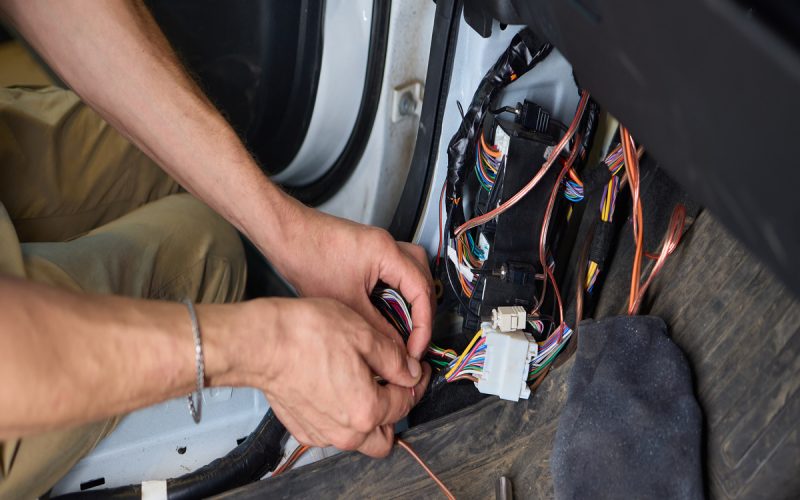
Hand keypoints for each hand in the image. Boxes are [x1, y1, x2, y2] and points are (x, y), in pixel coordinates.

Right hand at [228, 297, 430, 456]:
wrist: (262, 343)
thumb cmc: (306, 335)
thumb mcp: (364, 335)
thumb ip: (394, 359)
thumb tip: (411, 372)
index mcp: (368, 409)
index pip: (406, 401)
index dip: (417, 382)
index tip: (418, 371)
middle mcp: (347, 431)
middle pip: (387, 435)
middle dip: (396, 410)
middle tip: (395, 383)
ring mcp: (323, 433)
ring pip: (360, 438)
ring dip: (370, 418)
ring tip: (367, 386)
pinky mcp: (303, 429)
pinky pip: (334, 432)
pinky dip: (343, 417)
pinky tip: (339, 390)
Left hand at [261, 207, 434, 359]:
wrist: (285, 235)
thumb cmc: (307, 256)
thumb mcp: (346, 302)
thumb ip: (377, 327)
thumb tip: (396, 347)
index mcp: (387, 253)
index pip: (422, 291)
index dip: (423, 324)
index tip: (417, 347)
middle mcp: (388, 246)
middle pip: (424, 281)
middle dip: (422, 314)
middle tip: (414, 341)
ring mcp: (379, 247)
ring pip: (412, 275)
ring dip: (411, 302)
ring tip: (405, 327)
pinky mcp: (369, 252)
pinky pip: (395, 273)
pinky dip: (397, 293)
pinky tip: (388, 311)